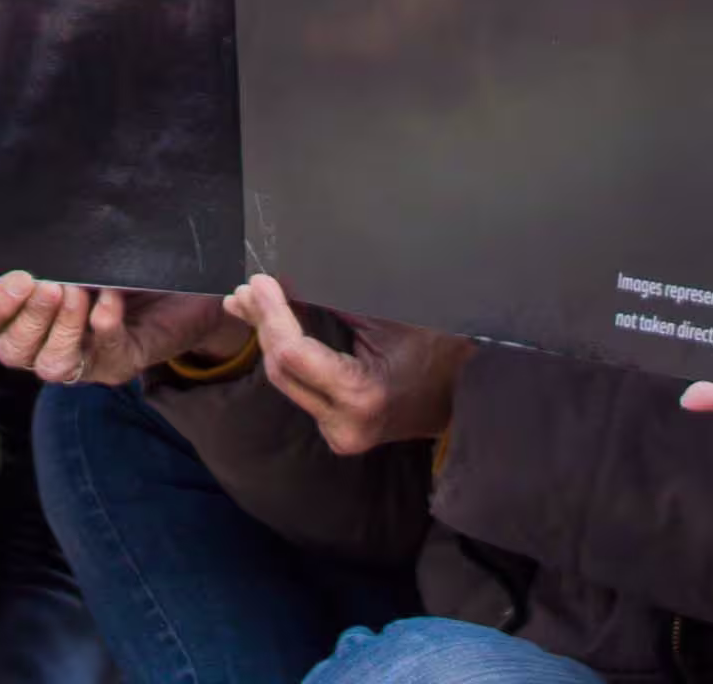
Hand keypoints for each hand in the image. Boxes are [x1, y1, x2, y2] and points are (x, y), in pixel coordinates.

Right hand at [0, 272, 239, 388]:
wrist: (184, 284)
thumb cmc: (123, 263)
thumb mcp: (87, 253)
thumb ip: (61, 252)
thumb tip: (43, 229)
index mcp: (29, 314)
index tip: (20, 277)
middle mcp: (48, 343)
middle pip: (13, 351)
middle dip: (28, 318)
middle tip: (50, 285)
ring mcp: (85, 360)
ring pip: (51, 365)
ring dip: (61, 328)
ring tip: (78, 294)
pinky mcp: (122, 364)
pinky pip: (108, 354)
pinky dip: (106, 326)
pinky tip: (111, 300)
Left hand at [233, 274, 464, 454]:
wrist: (466, 392)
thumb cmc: (438, 347)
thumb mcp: (390, 316)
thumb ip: (337, 301)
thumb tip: (288, 278)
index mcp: (361, 397)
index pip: (294, 355)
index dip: (271, 315)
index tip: (260, 282)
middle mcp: (344, 426)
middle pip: (282, 371)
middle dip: (262, 324)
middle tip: (246, 288)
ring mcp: (339, 434)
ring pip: (287, 381)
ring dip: (267, 337)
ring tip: (247, 302)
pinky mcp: (337, 429)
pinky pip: (300, 388)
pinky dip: (284, 355)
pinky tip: (268, 329)